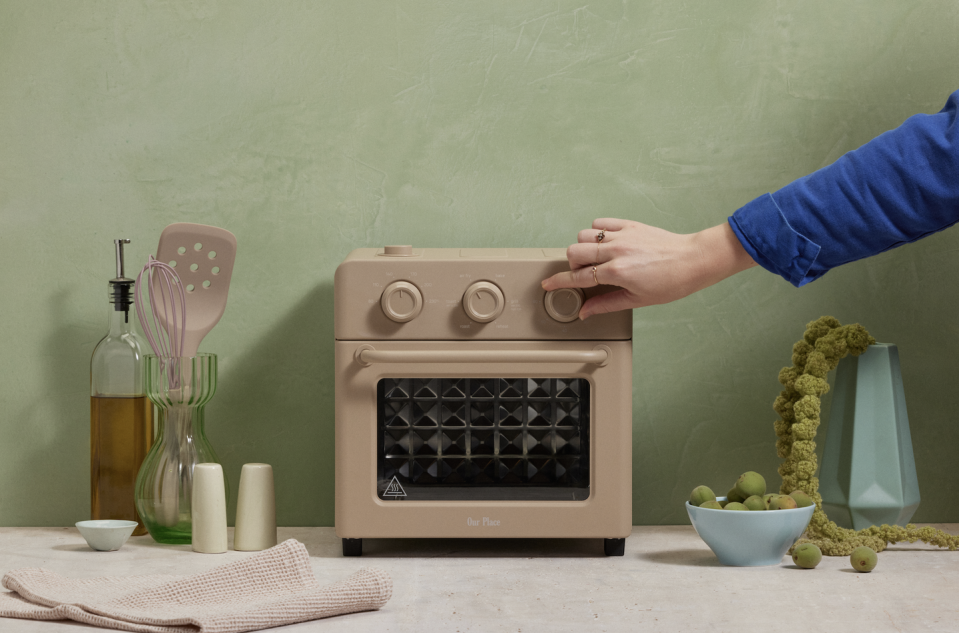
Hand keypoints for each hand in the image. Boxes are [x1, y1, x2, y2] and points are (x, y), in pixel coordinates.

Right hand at [541, 218, 757, 318]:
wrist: (693, 261)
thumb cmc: (671, 283)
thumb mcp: (637, 300)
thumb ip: (606, 304)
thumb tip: (585, 311)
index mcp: (618, 272)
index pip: (579, 277)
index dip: (559, 281)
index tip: (548, 284)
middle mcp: (617, 250)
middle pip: (574, 251)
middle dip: (572, 264)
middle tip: (582, 272)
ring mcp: (623, 235)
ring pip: (584, 234)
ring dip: (583, 246)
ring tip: (595, 257)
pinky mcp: (630, 225)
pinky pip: (601, 222)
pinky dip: (596, 231)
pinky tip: (604, 242)